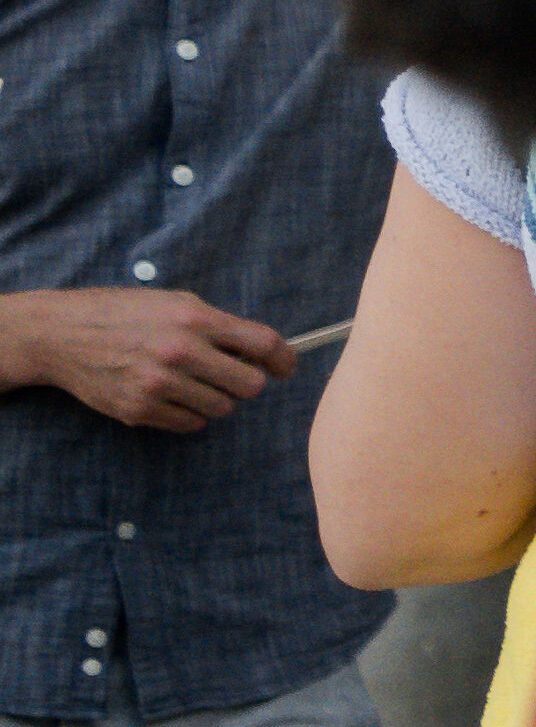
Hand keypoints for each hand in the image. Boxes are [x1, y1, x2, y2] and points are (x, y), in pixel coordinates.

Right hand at [0, 289, 287, 431]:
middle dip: (246, 381)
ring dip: (215, 397)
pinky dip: (189, 413)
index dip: (283, 359)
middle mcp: (179, 352)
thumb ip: (218, 325)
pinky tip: (170, 394)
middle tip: (228, 373)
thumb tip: (263, 352)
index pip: (264, 344)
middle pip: (249, 385)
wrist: (60, 334)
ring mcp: (158, 384)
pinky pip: (191, 423)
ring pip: (222, 408)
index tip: (284, 367)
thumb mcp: (173, 303)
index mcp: (193, 319)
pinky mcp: (139, 410)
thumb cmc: (122, 313)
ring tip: (189, 380)